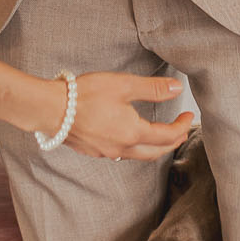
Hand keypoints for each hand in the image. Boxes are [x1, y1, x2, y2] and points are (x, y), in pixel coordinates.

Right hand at [66, 72, 194, 160]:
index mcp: (133, 133)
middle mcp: (122, 148)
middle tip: (181, 129)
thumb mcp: (123, 85)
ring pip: (138, 155)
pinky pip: (121, 154)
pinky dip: (134, 147)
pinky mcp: (93, 151)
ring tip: (159, 135)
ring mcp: (106, 152)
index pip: (167, 136)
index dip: (182, 126)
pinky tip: (129, 136)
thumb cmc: (85, 95)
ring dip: (153, 147)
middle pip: (156, 152)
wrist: (50, 109)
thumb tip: (177, 89)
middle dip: (172, 142)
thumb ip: (152, 89)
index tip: (189, 115)